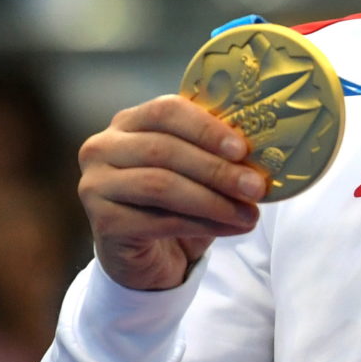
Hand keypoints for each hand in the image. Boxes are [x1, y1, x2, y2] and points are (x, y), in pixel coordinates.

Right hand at [77, 96, 266, 291]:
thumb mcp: (198, 168)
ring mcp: (95, 184)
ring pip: (161, 185)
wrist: (149, 251)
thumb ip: (217, 151)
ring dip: (214, 201)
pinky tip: (231, 228)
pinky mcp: (101, 222)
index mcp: (130, 121)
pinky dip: (202, 224)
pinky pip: (158, 220)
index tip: (243, 149)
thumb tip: (265, 150)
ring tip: (249, 213)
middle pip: (165, 150)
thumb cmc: (178, 200)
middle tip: (257, 187)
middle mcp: (103, 147)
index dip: (206, 128)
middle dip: (218, 170)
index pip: (166, 110)